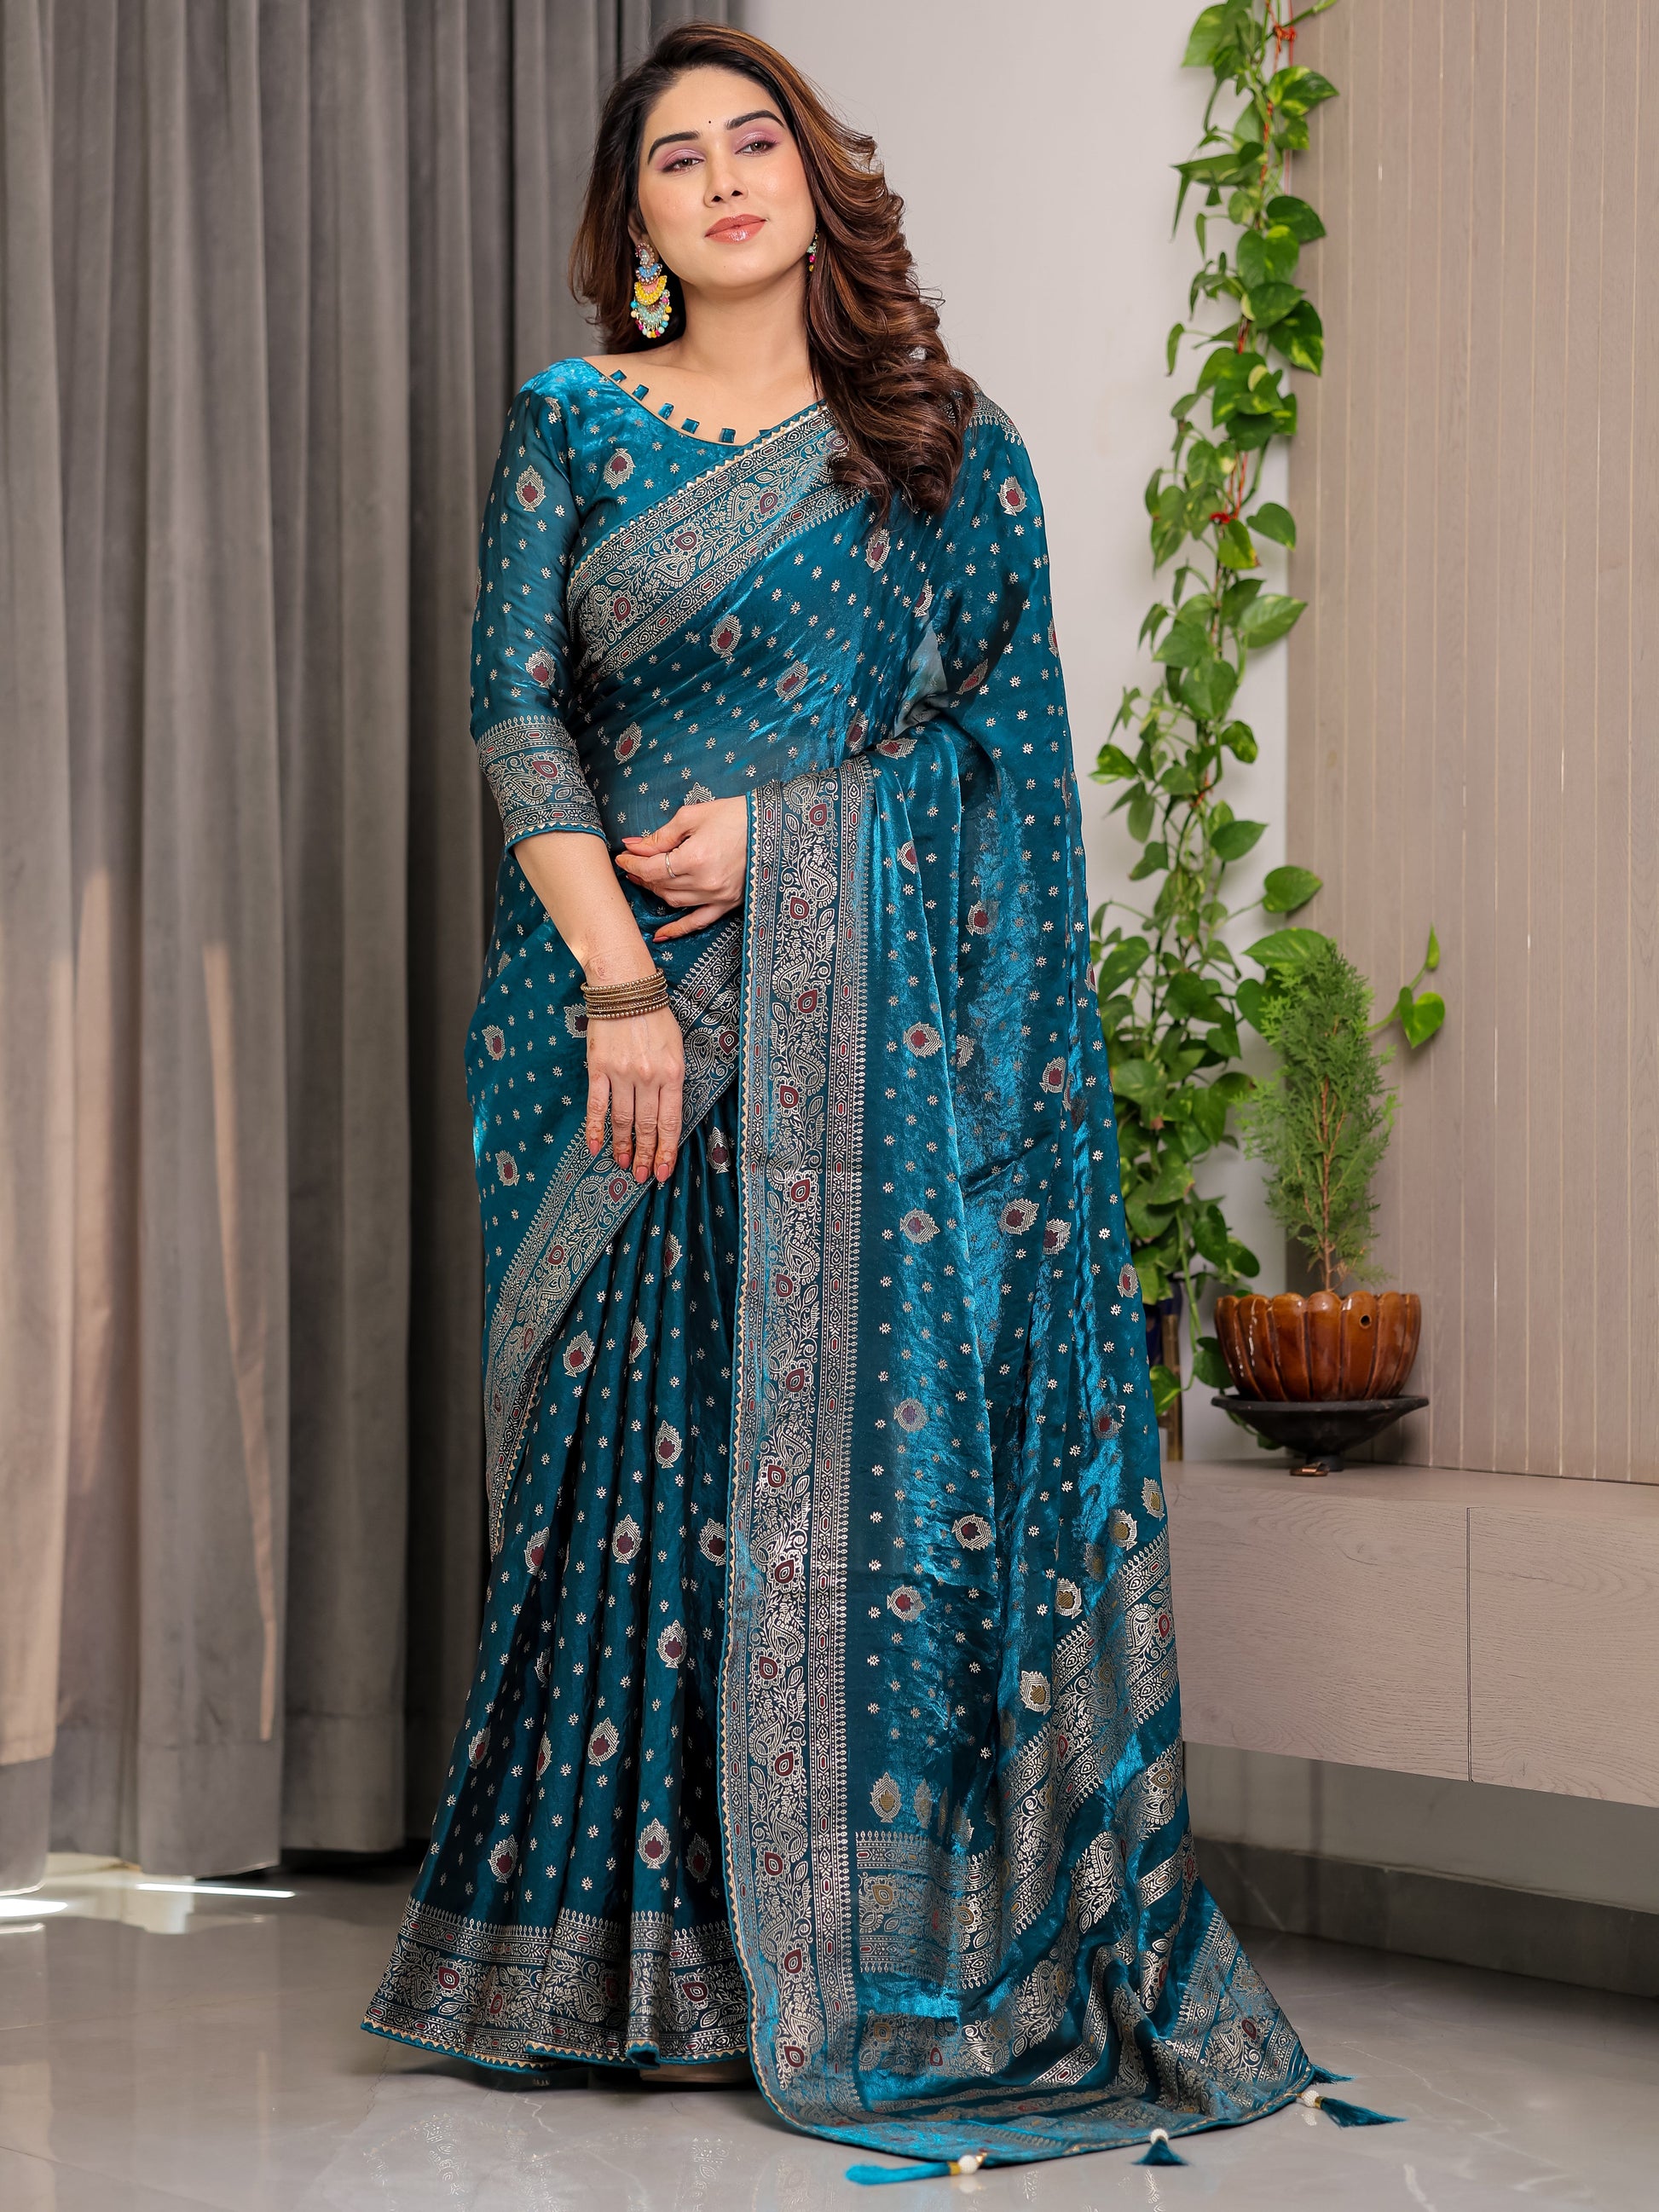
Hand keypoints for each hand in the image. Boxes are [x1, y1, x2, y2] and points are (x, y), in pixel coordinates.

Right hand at [585, 999, 684, 1183]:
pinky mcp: (599, 1069)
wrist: (624, 985)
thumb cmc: (653, 1014)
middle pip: (647, 1126)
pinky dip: (596, 1128)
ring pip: (623, 1121)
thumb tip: (665, 1111)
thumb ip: (672, 1079)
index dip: (666, 1150)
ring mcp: (622, 1074)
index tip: (663, 1170)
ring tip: (623, 1164)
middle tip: (642, 1176)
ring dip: (623, 1146)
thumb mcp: (676, 1046)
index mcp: (673, 1073)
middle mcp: (648, 1077)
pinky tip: (595, 1147)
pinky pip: (597, 1106)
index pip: (671, 1122)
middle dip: (645, 1155)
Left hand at [614, 797, 747, 940]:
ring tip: (644, 881)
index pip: (652, 868)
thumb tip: (634, 846)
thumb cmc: (734, 815)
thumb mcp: (692, 816)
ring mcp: (717, 897)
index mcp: (695, 858)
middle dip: (642, 874)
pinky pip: (698, 922)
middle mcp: (705, 882)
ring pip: (674, 902)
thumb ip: (661, 835)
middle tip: (632, 864)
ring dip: (656, 892)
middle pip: (661, 885)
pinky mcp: (728, 904)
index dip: (632, 863)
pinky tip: (660, 934)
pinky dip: (678, 929)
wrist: (771, 826)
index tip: (622, 857)